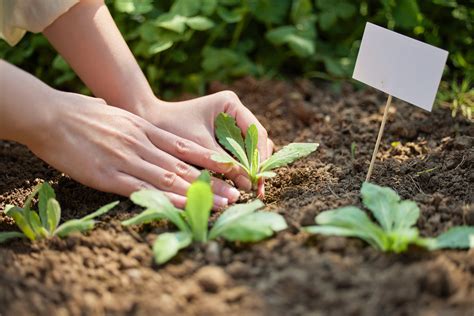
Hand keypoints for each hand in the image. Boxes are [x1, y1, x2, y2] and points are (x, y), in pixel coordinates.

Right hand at [24, 91, 239, 208]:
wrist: (50, 115)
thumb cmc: (80, 113)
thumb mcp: (116, 114)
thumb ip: (133, 123)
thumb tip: (143, 124)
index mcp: (144, 129)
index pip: (183, 147)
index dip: (209, 160)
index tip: (230, 169)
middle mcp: (141, 144)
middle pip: (183, 166)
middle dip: (212, 182)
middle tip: (236, 194)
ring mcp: (127, 160)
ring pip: (170, 179)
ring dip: (198, 194)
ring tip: (222, 204)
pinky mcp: (108, 176)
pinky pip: (143, 190)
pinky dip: (166, 200)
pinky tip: (184, 207)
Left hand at [140, 91, 273, 194]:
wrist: (149, 124)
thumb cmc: (170, 129)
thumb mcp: (200, 147)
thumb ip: (225, 163)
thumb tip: (248, 183)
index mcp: (231, 104)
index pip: (256, 132)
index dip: (260, 156)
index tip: (259, 177)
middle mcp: (234, 113)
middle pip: (257, 141)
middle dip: (257, 164)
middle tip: (258, 188)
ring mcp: (231, 125)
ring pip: (250, 148)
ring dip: (250, 167)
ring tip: (250, 188)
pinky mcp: (224, 137)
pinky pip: (238, 153)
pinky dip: (239, 167)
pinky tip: (240, 183)